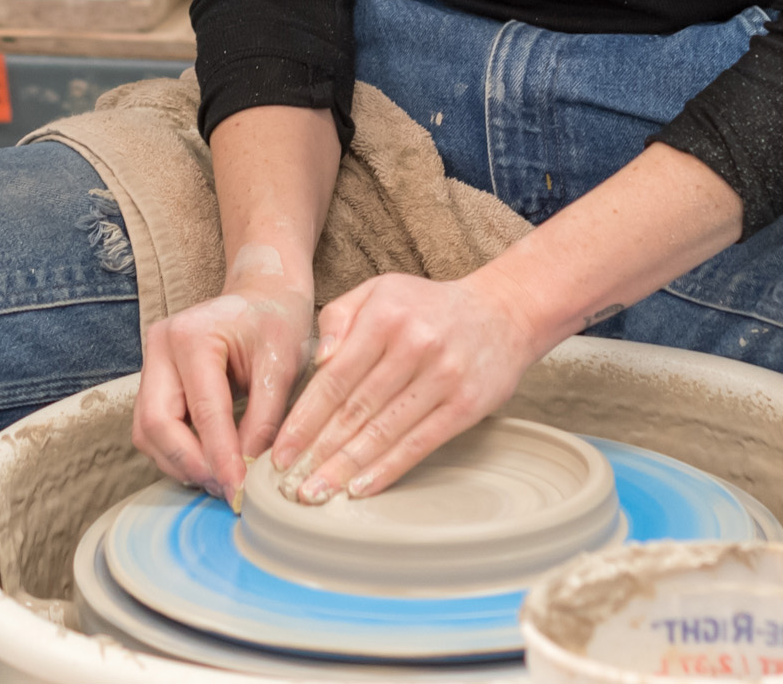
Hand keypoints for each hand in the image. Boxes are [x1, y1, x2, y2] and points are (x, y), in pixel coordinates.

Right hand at [134, 256, 314, 500]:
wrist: (262, 295)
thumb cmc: (275, 322)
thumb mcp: (283, 364)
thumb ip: (266, 418)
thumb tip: (248, 470)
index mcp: (191, 335)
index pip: (202, 411)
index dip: (220, 457)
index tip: (239, 490)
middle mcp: (160, 347)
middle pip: (155, 423)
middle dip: (190, 463)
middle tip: (227, 490)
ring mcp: (151, 364)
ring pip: (147, 432)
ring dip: (180, 463)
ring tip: (221, 481)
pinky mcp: (154, 382)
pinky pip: (152, 430)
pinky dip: (177, 453)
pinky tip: (209, 464)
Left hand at [270, 271, 540, 502]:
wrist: (503, 312)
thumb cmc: (427, 307)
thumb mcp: (379, 291)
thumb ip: (339, 318)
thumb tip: (317, 361)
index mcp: (385, 315)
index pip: (334, 377)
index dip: (304, 419)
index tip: (280, 451)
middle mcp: (414, 345)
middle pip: (356, 409)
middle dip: (318, 451)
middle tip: (290, 483)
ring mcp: (443, 377)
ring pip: (384, 431)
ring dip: (346, 467)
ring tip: (317, 493)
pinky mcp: (466, 405)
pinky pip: (419, 444)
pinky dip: (387, 469)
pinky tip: (360, 488)